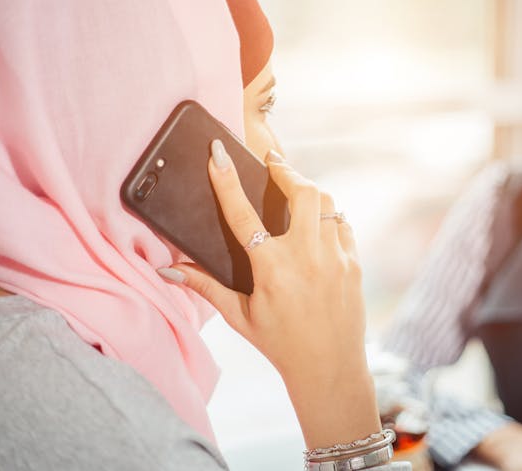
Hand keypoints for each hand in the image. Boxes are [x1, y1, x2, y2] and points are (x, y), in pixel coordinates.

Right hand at [162, 142, 379, 448]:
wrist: (329, 368)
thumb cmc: (279, 343)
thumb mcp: (239, 316)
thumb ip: (204, 287)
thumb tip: (167, 269)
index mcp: (271, 269)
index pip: (241, 212)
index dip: (225, 179)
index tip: (217, 152)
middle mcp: (306, 258)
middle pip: (303, 192)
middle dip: (286, 170)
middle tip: (273, 163)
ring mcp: (335, 258)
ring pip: (328, 203)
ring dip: (309, 190)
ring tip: (294, 188)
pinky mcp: (354, 263)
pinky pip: (343, 224)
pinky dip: (329, 215)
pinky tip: (317, 221)